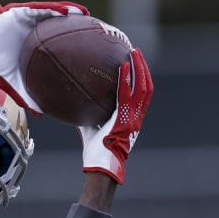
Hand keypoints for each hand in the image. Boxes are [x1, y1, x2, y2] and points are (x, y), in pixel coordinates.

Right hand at [0, 2, 89, 114]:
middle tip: (96, 32)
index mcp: (34, 47)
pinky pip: (42, 9)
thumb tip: (42, 112)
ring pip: (55, 15)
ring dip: (72, 13)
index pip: (58, 45)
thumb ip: (27, 96)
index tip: (89, 53)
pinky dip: (56, 9)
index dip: (73, 47)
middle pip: (61, 27)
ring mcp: (30, 21)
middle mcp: (35, 32)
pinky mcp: (23, 12)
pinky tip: (69, 11)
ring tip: (87, 15)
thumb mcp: (12, 83)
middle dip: (78, 28)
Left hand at [80, 48, 153, 183]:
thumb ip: (87, 116)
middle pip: (146, 86)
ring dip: (140, 68)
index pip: (141, 94)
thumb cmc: (95, 152)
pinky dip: (127, 79)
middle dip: (143, 68)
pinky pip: (128, 95)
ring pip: (143, 87)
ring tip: (134, 52)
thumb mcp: (91, 129)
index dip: (141, 79)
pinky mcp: (125, 119)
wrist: (101, 166)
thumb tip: (72, 104)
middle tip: (136, 52)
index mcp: (132, 118)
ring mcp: (133, 117)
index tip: (135, 64)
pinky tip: (123, 65)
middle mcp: (136, 116)